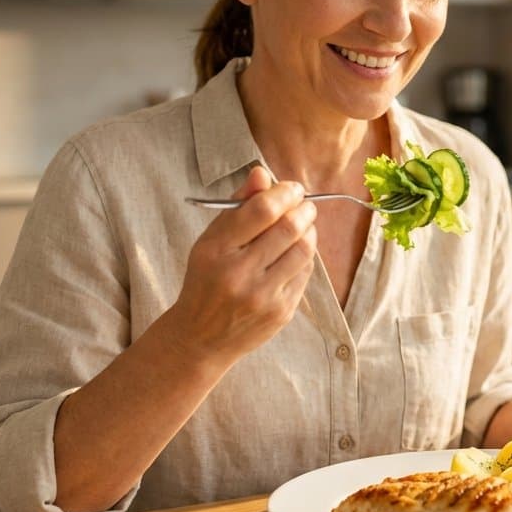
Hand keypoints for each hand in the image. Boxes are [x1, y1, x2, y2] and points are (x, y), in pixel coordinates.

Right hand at [170, 166, 317, 363]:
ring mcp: (262, 296)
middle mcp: (239, 274)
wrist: (201, 338)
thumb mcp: (210, 241)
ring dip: (310, 230)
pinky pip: (305, 273)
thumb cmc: (206, 280)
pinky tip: (296, 252)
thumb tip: (262, 173)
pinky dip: (305, 256)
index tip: (292, 188)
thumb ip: (237, 205)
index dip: (284, 192)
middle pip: (289, 227)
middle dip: (304, 209)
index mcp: (217, 250)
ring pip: (304, 249)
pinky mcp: (280, 312)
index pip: (262, 210)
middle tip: (305, 204)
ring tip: (304, 225)